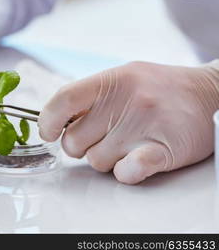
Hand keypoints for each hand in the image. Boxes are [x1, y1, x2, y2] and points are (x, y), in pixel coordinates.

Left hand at [38, 61, 218, 183]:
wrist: (208, 93)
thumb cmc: (157, 88)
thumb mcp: (121, 78)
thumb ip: (88, 97)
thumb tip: (54, 120)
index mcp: (110, 81)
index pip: (62, 100)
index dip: (47, 120)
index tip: (48, 131)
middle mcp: (125, 102)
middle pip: (73, 142)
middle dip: (82, 146)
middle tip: (102, 136)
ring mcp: (144, 125)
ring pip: (97, 161)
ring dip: (107, 158)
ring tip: (128, 142)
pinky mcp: (164, 149)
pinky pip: (126, 172)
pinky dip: (126, 171)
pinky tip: (136, 158)